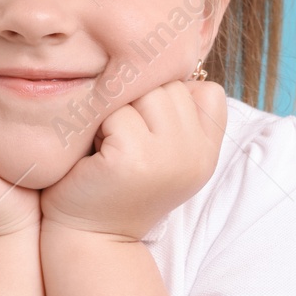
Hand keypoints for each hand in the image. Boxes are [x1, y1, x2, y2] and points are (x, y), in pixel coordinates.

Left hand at [39, 80, 226, 242]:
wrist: (89, 237)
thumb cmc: (115, 184)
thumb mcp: (161, 151)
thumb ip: (178, 114)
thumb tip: (178, 58)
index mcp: (207, 151)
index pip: (206, 90)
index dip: (168, 101)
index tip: (146, 133)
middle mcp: (197, 155)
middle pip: (169, 86)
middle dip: (136, 104)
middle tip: (119, 142)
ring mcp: (169, 157)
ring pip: (143, 94)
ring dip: (116, 114)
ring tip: (109, 147)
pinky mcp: (133, 158)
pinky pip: (115, 114)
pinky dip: (97, 130)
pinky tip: (96, 159)